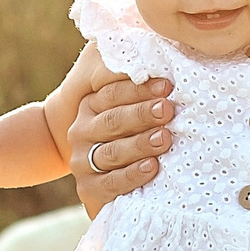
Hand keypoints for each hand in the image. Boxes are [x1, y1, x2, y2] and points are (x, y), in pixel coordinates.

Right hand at [68, 75, 176, 216]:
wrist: (107, 184)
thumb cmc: (130, 138)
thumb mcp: (130, 111)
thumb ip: (137, 90)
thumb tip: (158, 61)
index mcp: (90, 106)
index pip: (112, 94)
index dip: (139, 90)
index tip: (167, 87)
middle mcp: (82, 132)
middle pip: (112, 121)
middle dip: (142, 114)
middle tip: (167, 110)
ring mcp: (83, 162)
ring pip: (112, 151)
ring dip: (140, 144)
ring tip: (164, 138)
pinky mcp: (89, 189)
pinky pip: (111, 182)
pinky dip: (132, 175)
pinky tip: (151, 167)